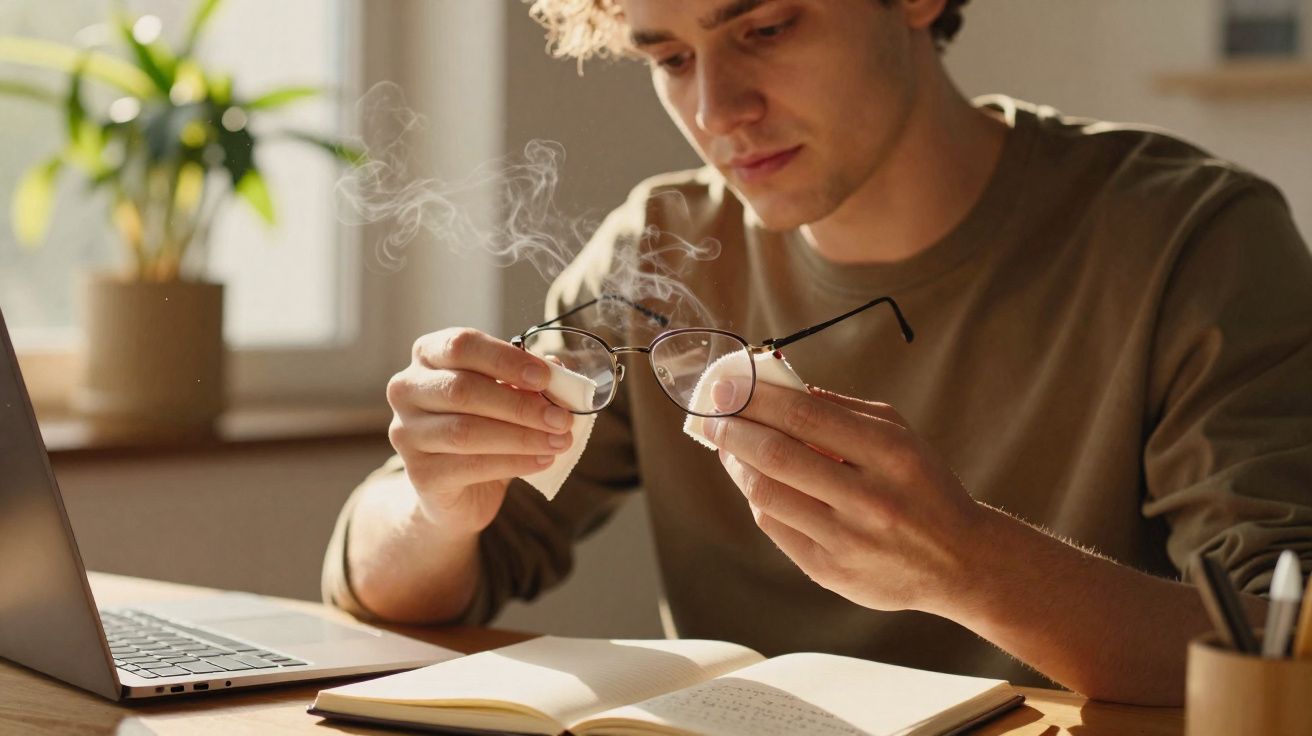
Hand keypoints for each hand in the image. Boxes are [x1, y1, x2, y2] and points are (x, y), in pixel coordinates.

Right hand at [386, 328, 574, 531]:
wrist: (457, 488)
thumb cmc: (483, 426)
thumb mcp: (506, 396)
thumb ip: (527, 381)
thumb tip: (559, 370)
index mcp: (428, 355)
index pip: (461, 345)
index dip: (506, 359)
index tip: (546, 377)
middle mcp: (407, 389)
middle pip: (463, 390)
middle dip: (519, 404)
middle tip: (561, 418)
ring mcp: (407, 433)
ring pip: (466, 431)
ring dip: (521, 436)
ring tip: (559, 441)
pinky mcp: (419, 474)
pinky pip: (470, 466)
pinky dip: (513, 462)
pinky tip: (542, 460)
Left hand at [702, 378, 985, 615]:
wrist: (960, 561)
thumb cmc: (923, 486)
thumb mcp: (900, 435)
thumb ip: (842, 410)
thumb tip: (780, 388)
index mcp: (890, 453)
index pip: (804, 417)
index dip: (756, 400)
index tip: (725, 389)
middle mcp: (869, 498)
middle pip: (777, 456)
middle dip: (734, 431)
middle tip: (711, 416)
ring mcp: (847, 539)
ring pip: (767, 495)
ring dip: (737, 465)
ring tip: (727, 447)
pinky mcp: (830, 571)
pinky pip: (775, 528)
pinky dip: (758, 499)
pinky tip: (755, 482)